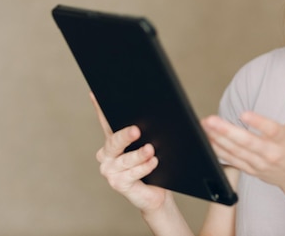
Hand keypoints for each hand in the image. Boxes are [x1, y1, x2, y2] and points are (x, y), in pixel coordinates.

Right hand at [91, 93, 168, 213]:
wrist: (156, 190)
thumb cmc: (155, 163)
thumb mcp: (158, 143)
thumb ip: (162, 130)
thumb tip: (188, 116)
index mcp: (114, 139)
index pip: (106, 120)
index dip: (99, 107)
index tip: (96, 94)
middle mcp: (107, 153)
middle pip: (114, 141)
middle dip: (125, 135)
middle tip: (136, 130)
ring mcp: (110, 169)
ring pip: (125, 159)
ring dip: (138, 155)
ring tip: (150, 150)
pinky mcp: (118, 183)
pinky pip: (131, 173)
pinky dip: (143, 168)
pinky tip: (152, 162)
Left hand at [202, 87, 284, 190]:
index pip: (272, 131)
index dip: (258, 123)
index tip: (243, 114)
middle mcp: (271, 153)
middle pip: (247, 142)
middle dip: (227, 131)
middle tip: (211, 120)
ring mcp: (260, 163)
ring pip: (236, 151)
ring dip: (218, 138)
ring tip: (205, 125)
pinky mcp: (251, 170)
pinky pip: (232, 160)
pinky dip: (219, 150)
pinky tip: (209, 139)